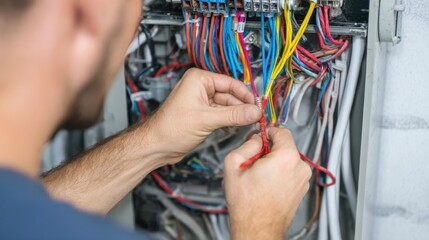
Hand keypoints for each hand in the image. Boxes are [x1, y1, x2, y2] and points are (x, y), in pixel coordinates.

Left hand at [146, 68, 261, 164]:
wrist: (156, 146)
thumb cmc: (169, 128)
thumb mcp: (206, 120)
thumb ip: (233, 115)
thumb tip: (254, 111)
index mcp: (199, 79)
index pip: (230, 83)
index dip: (246, 95)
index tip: (258, 105)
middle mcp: (200, 88)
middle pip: (231, 95)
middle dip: (243, 107)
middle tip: (256, 117)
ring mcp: (202, 102)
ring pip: (227, 106)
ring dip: (237, 115)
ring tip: (249, 123)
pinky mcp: (203, 115)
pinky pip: (222, 115)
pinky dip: (230, 121)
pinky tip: (237, 127)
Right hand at [224, 128, 311, 239]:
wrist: (257, 228)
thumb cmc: (247, 203)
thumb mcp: (234, 164)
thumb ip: (246, 143)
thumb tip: (256, 138)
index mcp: (286, 157)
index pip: (282, 131)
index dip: (267, 132)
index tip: (258, 138)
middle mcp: (300, 167)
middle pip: (285, 146)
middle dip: (268, 150)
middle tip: (253, 161)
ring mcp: (303, 179)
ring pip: (287, 160)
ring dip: (274, 162)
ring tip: (259, 176)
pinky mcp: (301, 189)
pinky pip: (290, 172)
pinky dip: (279, 174)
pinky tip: (266, 184)